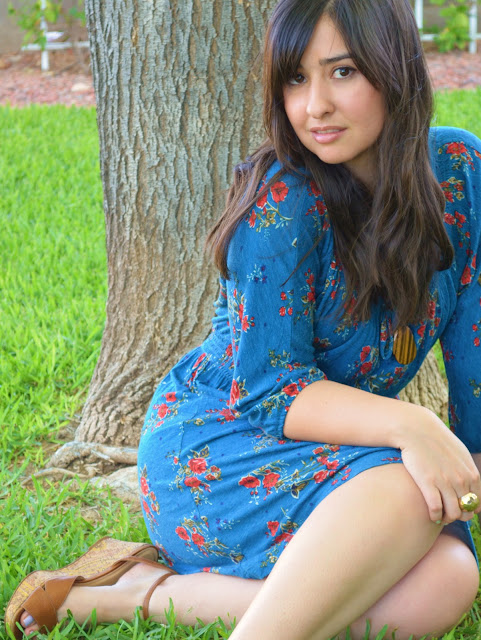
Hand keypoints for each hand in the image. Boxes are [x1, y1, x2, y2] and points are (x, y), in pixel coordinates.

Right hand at [398, 406, 480, 523]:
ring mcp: (445, 481)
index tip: (457, 508)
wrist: (416, 429)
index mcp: (471, 474)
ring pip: (453, 514)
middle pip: (465, 511)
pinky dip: (435, 516)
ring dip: (446, 518)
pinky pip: (436, 509)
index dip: (467, 510)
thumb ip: (467, 471)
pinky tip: (430, 513)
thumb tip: (471, 487)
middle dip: (457, 516)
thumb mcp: (460, 454)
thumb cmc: (437, 441)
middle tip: (447, 513)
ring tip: (439, 515)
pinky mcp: (427, 482)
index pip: (477, 503)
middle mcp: (461, 479)